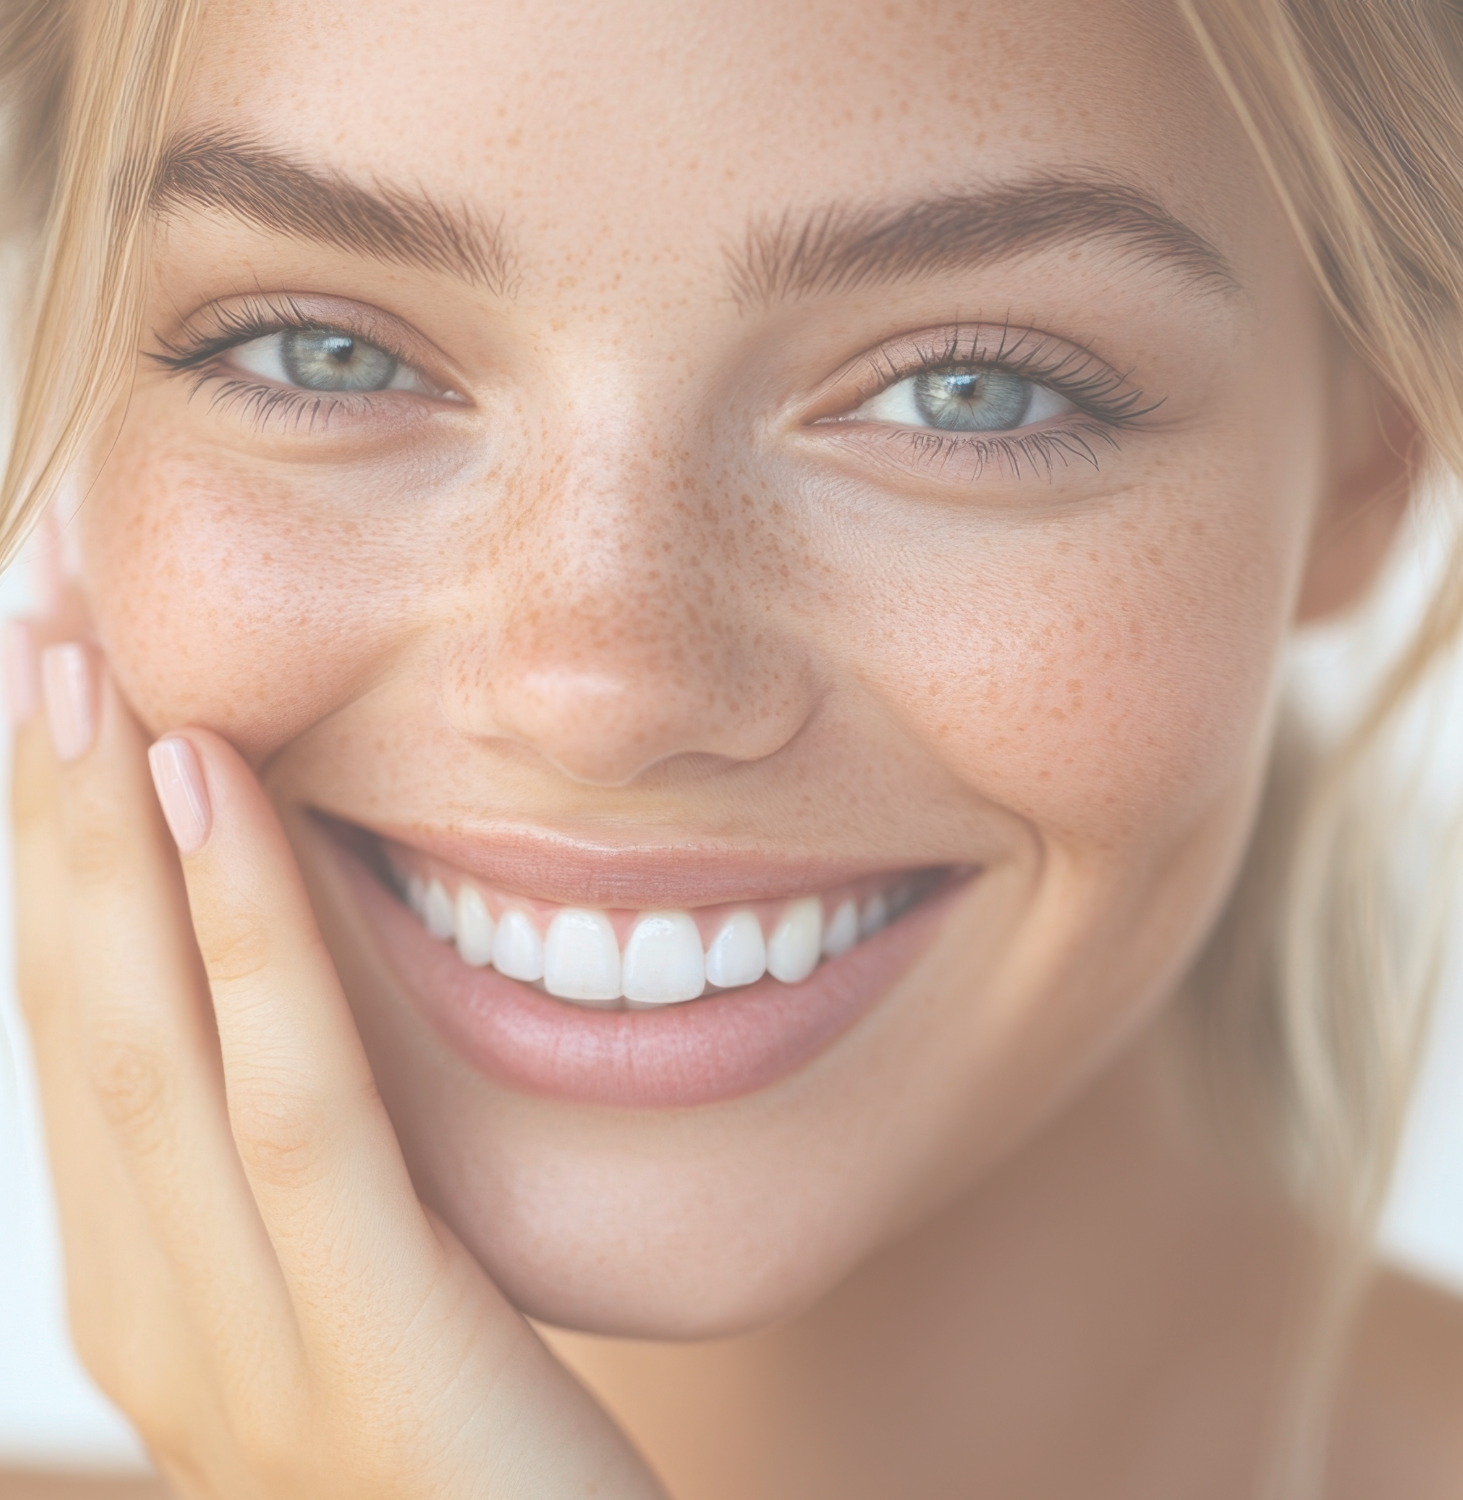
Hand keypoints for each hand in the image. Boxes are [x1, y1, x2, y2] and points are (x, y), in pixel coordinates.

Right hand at [8, 625, 664, 1499]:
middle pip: (79, 1019)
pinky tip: (215, 789)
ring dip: (101, 840)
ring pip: (146, 1042)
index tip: (55, 716)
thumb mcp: (374, 1306)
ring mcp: (242, 1357)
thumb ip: (312, 1188)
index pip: (80, 1045)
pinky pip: (293, 1102)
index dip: (52, 871)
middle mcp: (160, 1327)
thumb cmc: (490, 1466)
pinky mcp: (369, 1352)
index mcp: (156, 1306)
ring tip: (84, 671)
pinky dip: (243, 932)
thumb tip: (288, 1014)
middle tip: (36, 633)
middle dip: (43, 820)